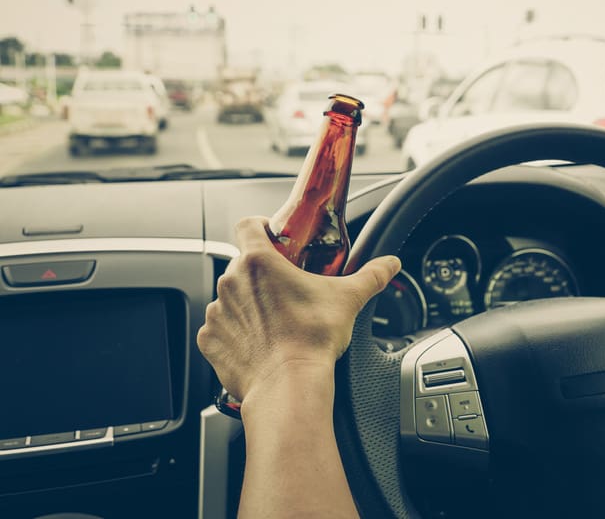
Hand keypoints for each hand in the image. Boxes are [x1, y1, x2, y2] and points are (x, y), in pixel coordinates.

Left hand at [197, 216, 400, 402]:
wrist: (288, 386)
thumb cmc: (312, 340)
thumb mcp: (349, 299)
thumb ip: (371, 276)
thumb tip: (389, 265)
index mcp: (258, 262)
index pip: (248, 225)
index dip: (261, 228)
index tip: (275, 239)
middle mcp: (231, 282)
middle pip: (243, 264)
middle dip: (263, 274)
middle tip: (287, 290)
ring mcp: (218, 312)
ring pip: (232, 297)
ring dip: (249, 304)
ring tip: (275, 321)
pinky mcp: (210, 340)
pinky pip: (221, 328)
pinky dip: (236, 333)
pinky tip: (260, 342)